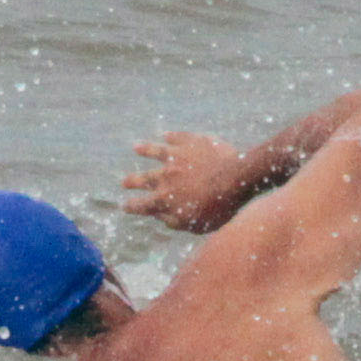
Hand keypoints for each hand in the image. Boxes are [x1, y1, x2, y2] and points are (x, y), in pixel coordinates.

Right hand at [118, 129, 245, 229]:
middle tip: (124, 182)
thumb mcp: (196, 225)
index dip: (132, 206)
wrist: (236, 179)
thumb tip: (160, 217)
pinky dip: (169, 137)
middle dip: (132, 181)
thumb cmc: (219, 206)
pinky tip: (164, 135)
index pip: (143, 205)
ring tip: (136, 147)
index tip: (124, 206)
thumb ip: (174, 222)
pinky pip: (176, 138)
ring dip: (144, 150)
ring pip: (155, 152)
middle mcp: (166, 177)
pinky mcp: (190, 142)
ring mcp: (177, 157)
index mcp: (166, 199)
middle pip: (144, 179)